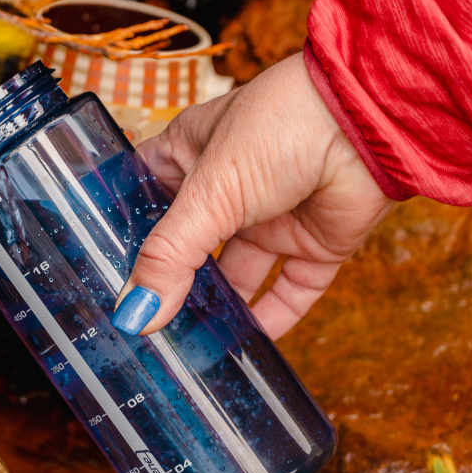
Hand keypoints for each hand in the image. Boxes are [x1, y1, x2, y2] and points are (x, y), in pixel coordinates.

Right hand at [107, 52, 392, 339]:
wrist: (369, 122)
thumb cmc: (282, 125)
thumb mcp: (211, 191)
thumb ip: (170, 257)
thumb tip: (135, 315)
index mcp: (192, 153)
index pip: (146, 197)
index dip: (126, 234)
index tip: (102, 278)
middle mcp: (231, 186)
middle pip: (190, 246)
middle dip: (169, 283)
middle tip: (139, 327)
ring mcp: (274, 216)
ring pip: (237, 274)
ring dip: (217, 309)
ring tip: (186, 350)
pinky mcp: (316, 243)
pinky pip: (290, 290)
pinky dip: (271, 319)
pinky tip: (245, 349)